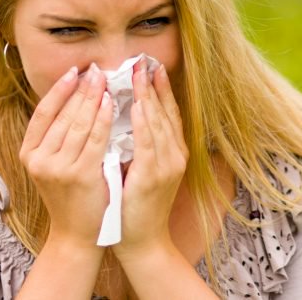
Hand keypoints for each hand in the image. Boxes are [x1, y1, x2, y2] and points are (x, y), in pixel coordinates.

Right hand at [19, 64, 112, 247]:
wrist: (77, 235)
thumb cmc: (71, 197)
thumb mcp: (54, 165)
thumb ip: (59, 138)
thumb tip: (76, 99)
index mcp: (28, 153)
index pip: (43, 113)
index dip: (59, 90)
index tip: (74, 71)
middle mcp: (38, 159)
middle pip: (62, 114)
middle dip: (81, 89)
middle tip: (97, 69)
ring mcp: (57, 167)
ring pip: (78, 123)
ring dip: (93, 98)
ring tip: (105, 80)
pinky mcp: (79, 175)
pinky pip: (95, 139)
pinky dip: (103, 118)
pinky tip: (111, 103)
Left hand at [113, 59, 188, 258]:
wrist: (143, 240)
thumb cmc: (137, 205)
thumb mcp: (143, 170)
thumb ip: (140, 145)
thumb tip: (126, 116)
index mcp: (173, 152)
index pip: (169, 113)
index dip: (162, 89)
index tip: (153, 67)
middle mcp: (175, 155)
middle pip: (166, 112)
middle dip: (154, 85)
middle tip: (144, 60)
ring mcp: (167, 165)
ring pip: (158, 123)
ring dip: (148, 97)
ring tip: (139, 74)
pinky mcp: (154, 176)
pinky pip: (148, 144)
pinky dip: (144, 123)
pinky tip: (138, 106)